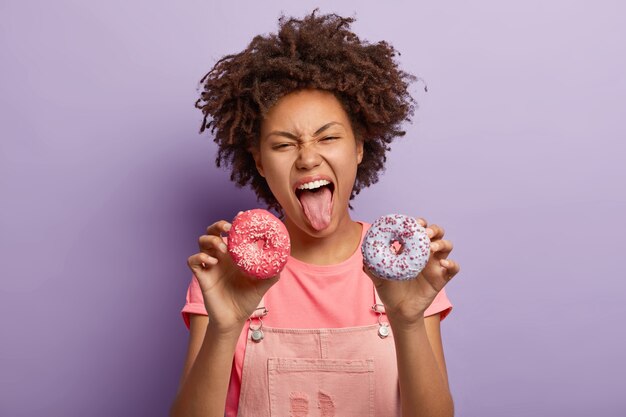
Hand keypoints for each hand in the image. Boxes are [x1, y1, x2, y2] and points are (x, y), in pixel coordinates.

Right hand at [187, 213, 279, 333]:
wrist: (234, 319)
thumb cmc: (247, 300)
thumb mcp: (263, 285)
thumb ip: (272, 273)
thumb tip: (282, 261)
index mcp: (235, 255)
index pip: (231, 233)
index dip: (235, 222)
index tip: (242, 215)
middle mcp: (221, 257)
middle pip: (213, 231)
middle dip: (218, 225)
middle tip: (227, 228)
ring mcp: (210, 265)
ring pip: (202, 241)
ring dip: (211, 240)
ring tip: (222, 249)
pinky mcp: (201, 276)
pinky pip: (193, 260)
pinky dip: (200, 257)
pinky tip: (213, 263)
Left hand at [363, 217, 459, 326]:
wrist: (398, 310)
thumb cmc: (389, 290)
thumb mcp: (377, 276)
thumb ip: (370, 265)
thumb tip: (365, 254)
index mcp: (411, 248)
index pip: (419, 229)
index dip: (419, 222)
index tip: (415, 223)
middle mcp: (425, 253)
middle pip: (437, 233)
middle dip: (433, 229)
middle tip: (425, 233)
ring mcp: (435, 265)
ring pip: (447, 246)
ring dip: (442, 243)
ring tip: (431, 248)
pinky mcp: (442, 278)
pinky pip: (454, 268)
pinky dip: (452, 264)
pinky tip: (443, 264)